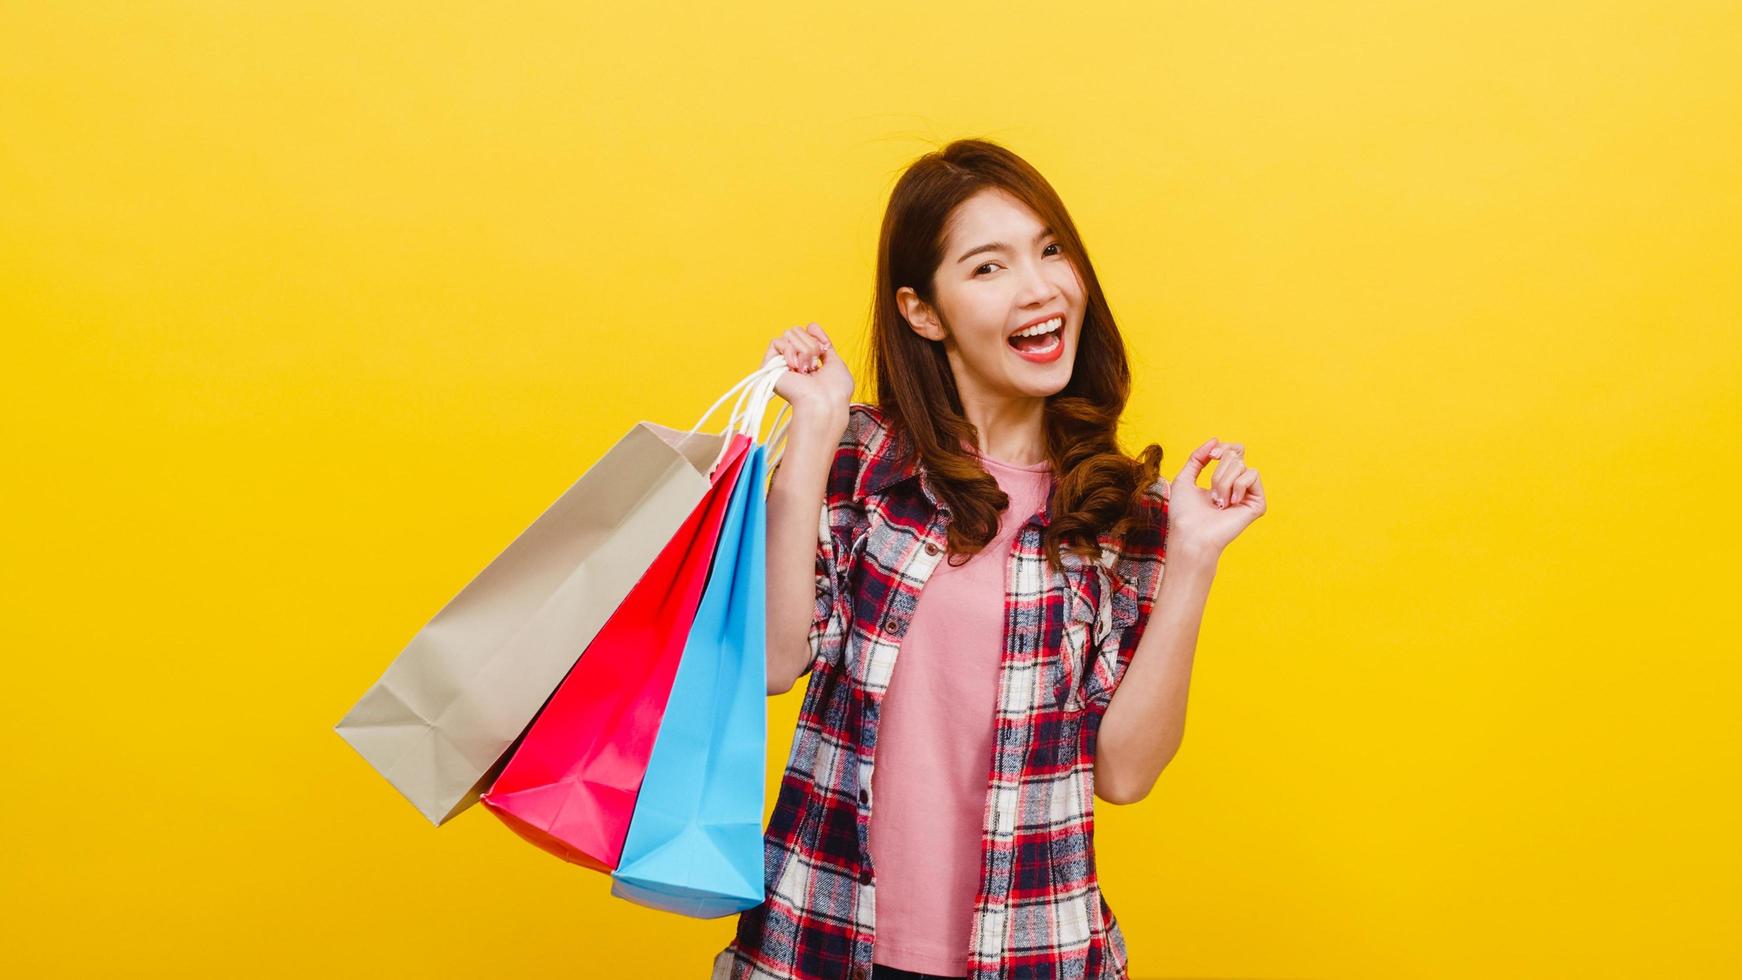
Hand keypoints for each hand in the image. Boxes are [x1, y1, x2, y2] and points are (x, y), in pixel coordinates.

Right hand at [763, 323, 852, 415]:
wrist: (825, 403)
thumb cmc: (834, 390)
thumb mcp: (836, 363)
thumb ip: (824, 345)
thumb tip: (811, 326)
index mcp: (807, 361)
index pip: (806, 332)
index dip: (816, 334)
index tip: (825, 346)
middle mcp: (793, 361)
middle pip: (798, 330)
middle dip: (811, 345)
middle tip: (815, 365)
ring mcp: (781, 364)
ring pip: (789, 334)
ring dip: (804, 350)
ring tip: (806, 370)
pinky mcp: (769, 366)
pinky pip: (777, 342)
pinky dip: (790, 352)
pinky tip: (795, 368)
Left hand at [1160, 437, 1265, 557]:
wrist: (1190, 534)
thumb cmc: (1184, 513)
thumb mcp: (1185, 478)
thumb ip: (1198, 457)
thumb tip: (1216, 440)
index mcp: (1223, 480)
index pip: (1234, 451)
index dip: (1224, 448)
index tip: (1212, 454)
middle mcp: (1238, 486)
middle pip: (1236, 454)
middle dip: (1218, 469)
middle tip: (1211, 491)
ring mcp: (1248, 495)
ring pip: (1242, 465)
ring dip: (1222, 481)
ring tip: (1217, 502)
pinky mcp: (1257, 504)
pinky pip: (1252, 475)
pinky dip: (1236, 486)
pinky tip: (1230, 504)